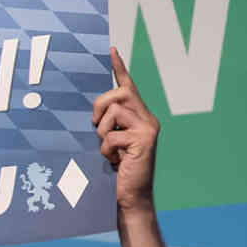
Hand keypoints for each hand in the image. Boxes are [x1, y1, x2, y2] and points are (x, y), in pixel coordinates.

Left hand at [93, 48, 159, 213]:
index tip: (112, 49)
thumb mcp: (113, 143)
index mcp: (141, 116)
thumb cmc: (120, 171)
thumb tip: (98, 111)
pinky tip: (117, 162)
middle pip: (118, 94)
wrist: (133, 197)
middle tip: (97, 127)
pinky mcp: (144, 141)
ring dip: (103, 135)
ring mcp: (149, 128)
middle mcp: (149, 118)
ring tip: (111, 152)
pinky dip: (106, 151)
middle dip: (100, 107)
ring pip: (113, 113)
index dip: (119, 68)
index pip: (129, 86)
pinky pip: (111, 137)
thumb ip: (111, 125)